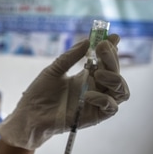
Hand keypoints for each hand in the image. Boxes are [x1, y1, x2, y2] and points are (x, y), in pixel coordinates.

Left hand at [0, 34, 129, 149]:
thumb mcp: (54, 70)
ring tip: (97, 73)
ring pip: (122, 90)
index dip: (112, 49)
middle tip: (102, 47)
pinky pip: (111, 108)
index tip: (113, 37)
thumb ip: (70, 57)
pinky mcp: (95, 116)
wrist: (30, 114)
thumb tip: (86, 41)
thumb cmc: (40, 93)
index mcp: (87, 76)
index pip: (106, 61)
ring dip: (114, 78)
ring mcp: (97, 102)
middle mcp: (96, 88)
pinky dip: (104, 99)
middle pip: (116, 73)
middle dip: (112, 58)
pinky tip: (88, 94)